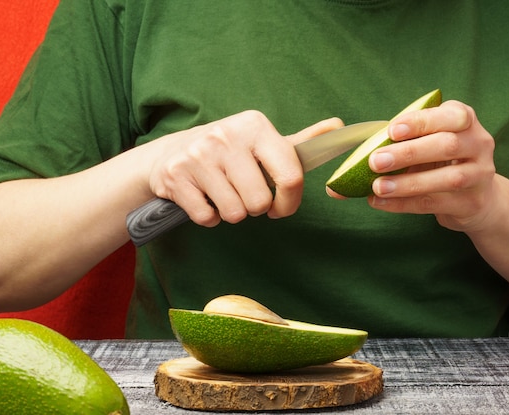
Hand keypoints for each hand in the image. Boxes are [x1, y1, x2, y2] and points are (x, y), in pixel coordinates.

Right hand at [147, 110, 342, 226]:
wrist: (169, 154)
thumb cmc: (228, 152)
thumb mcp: (262, 142)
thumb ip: (301, 142)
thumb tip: (339, 126)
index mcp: (254, 125)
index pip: (290, 176)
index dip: (290, 202)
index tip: (281, 208)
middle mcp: (226, 136)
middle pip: (260, 201)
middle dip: (255, 207)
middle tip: (244, 194)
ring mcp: (199, 155)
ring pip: (234, 213)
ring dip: (232, 212)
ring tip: (223, 194)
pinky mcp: (177, 176)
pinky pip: (207, 217)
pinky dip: (209, 216)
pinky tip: (204, 197)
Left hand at [365, 100, 497, 232]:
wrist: (476, 197)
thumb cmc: (439, 162)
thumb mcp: (424, 143)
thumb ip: (394, 143)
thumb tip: (354, 157)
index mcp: (465, 120)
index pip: (451, 115)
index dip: (421, 122)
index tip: (391, 131)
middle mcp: (479, 144)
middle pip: (447, 145)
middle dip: (408, 153)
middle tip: (375, 161)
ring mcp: (480, 175)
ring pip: (447, 178)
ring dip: (408, 183)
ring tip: (378, 186)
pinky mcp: (472, 203)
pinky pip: (436, 203)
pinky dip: (405, 204)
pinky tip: (381, 202)